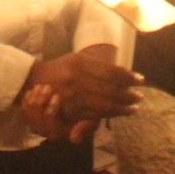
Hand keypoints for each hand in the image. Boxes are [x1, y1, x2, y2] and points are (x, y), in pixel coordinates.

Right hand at [22, 44, 137, 138]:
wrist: (34, 80)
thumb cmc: (62, 68)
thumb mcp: (78, 59)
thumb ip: (99, 66)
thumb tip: (124, 73)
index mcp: (80, 62)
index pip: (111, 72)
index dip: (129, 77)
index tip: (141, 80)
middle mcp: (76, 78)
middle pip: (110, 89)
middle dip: (128, 94)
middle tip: (140, 96)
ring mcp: (72, 95)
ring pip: (104, 103)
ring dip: (122, 107)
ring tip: (134, 106)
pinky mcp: (68, 109)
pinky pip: (93, 114)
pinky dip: (110, 114)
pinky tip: (120, 113)